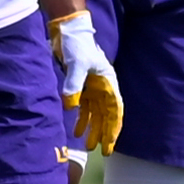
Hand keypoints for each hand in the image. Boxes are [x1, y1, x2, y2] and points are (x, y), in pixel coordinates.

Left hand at [54, 9, 124, 159]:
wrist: (68, 32)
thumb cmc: (78, 45)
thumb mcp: (77, 64)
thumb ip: (74, 85)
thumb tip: (70, 106)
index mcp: (108, 83)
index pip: (115, 111)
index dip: (113, 128)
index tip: (109, 144)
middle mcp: (103, 87)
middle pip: (106, 115)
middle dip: (104, 133)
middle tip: (101, 151)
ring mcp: (92, 87)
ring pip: (95, 113)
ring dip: (92, 128)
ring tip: (87, 145)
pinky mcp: (81, 85)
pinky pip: (83, 107)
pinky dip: (80, 118)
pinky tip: (75, 129)